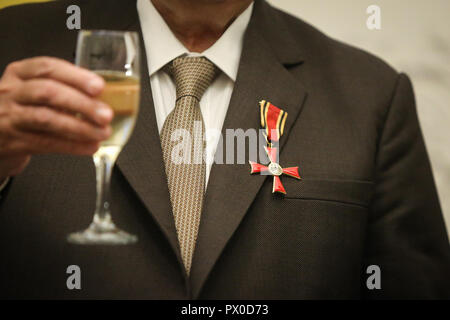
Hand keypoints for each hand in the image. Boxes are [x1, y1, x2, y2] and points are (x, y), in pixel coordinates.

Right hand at [0, 56, 112, 178]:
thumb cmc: (24, 108)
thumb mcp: (35, 91)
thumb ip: (65, 90)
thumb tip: (105, 97)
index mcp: (21, 73)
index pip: (48, 67)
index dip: (76, 77)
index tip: (99, 86)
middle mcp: (12, 91)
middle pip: (47, 92)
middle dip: (81, 103)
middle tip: (106, 114)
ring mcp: (10, 116)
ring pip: (46, 118)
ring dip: (79, 127)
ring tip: (103, 133)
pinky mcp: (13, 141)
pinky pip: (45, 143)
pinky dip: (72, 145)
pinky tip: (90, 146)